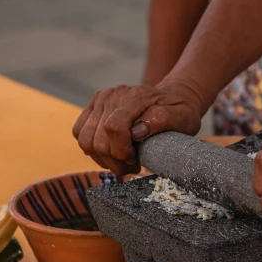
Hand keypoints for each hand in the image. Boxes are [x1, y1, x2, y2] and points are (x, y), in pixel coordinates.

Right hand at [72, 80, 203, 174]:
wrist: (174, 96)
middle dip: (113, 161)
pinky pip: (79, 132)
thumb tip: (137, 132)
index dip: (120, 152)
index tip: (135, 161)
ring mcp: (100, 100)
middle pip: (96, 139)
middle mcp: (112, 96)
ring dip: (102, 158)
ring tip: (122, 161)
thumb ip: (161, 120)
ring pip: (85, 140)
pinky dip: (91, 149)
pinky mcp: (94, 106)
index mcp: (134, 97)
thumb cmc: (180, 110)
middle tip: (132, 166)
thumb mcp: (182, 116)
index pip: (113, 129)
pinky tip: (111, 152)